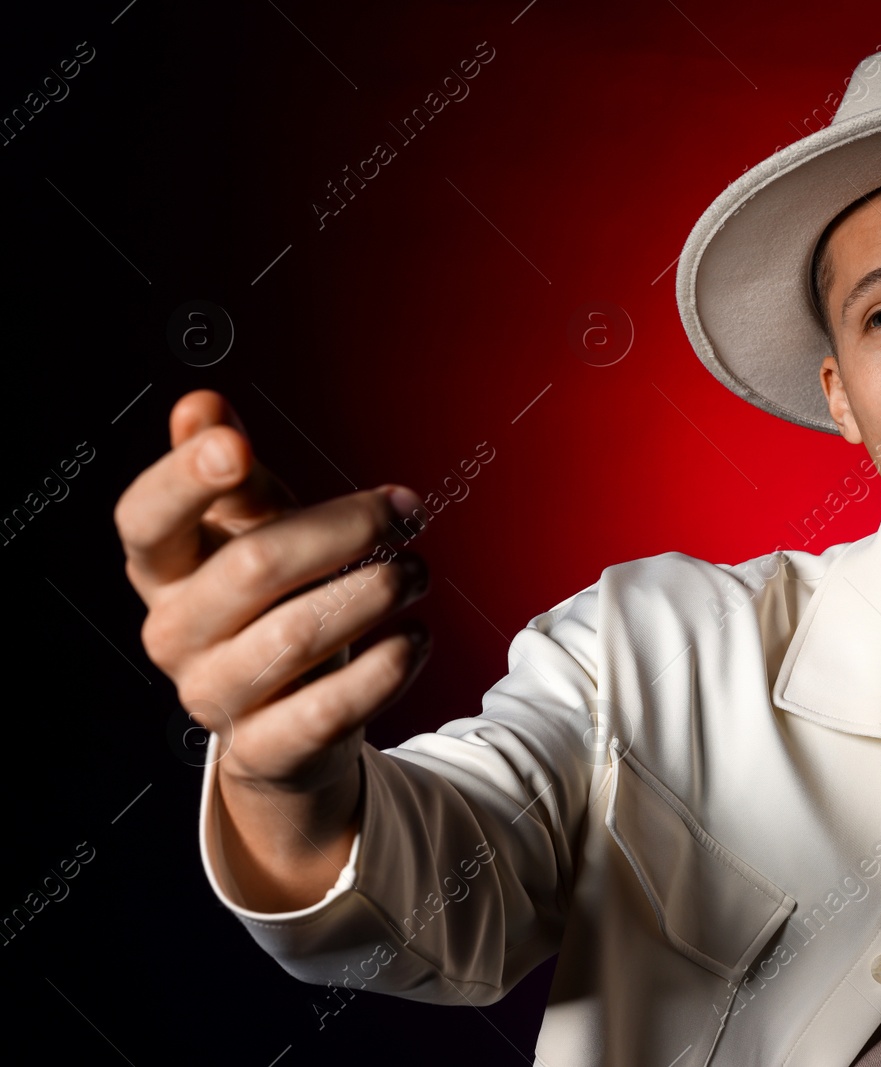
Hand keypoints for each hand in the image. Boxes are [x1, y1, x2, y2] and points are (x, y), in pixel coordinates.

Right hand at [114, 389, 430, 907]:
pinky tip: (416, 638)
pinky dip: (386, 668)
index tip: (235, 443)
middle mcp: (174, 633)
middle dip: (344, 530)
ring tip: (416, 572)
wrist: (290, 723)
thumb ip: (233, 473)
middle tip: (404, 514)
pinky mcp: (264, 750)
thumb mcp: (253, 530)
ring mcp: (213, 696)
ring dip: (375, 592)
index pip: (144, 519)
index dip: (184, 479)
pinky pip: (328, 709)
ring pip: (297, 635)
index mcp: (162, 570)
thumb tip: (202, 406)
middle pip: (251, 566)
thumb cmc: (273, 606)